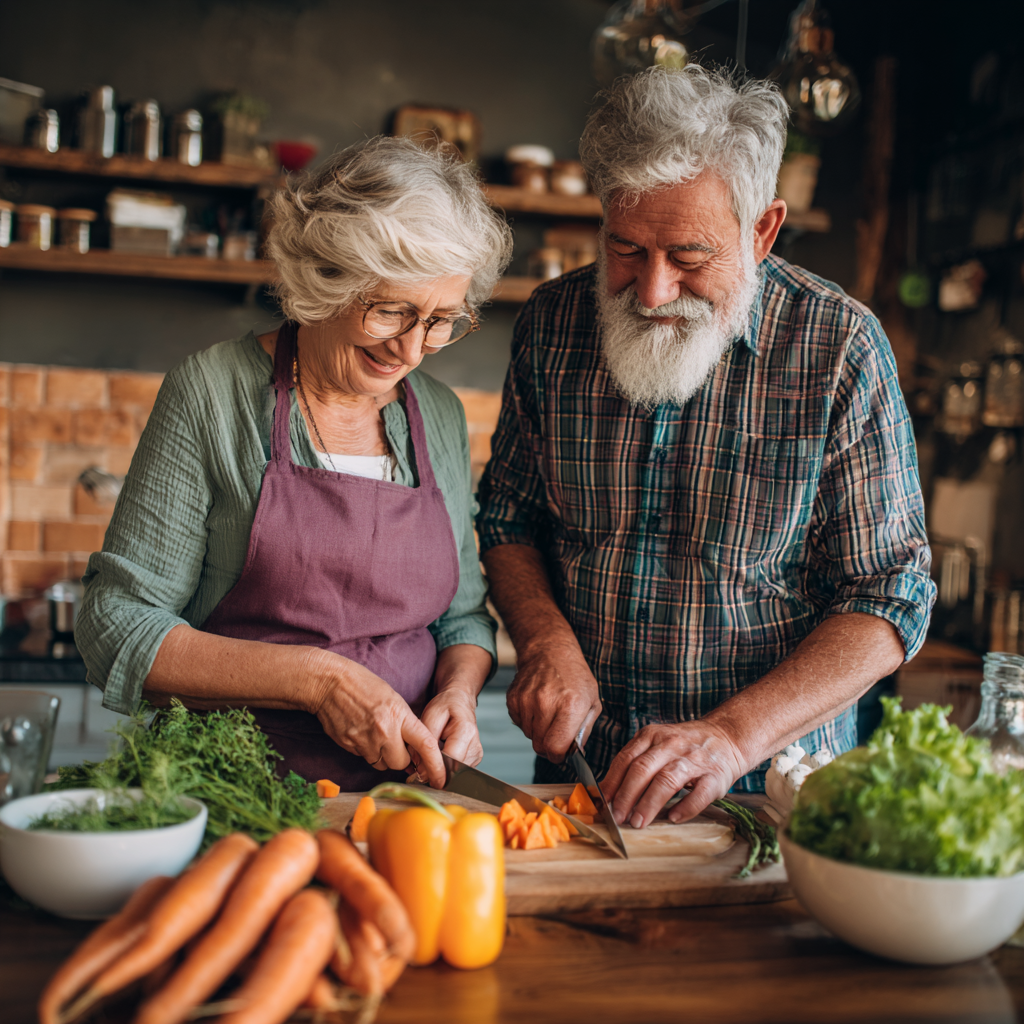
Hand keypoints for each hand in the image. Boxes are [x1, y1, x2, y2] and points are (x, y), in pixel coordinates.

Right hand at [308, 653, 444, 787]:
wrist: (329, 683)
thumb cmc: (363, 685)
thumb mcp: (393, 698)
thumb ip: (406, 723)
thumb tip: (414, 749)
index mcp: (398, 715)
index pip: (425, 745)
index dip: (436, 765)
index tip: (441, 778)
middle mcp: (383, 731)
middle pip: (401, 763)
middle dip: (401, 758)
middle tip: (396, 743)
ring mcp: (364, 740)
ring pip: (382, 764)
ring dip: (383, 756)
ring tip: (375, 734)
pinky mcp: (349, 746)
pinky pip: (365, 758)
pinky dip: (367, 751)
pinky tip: (362, 733)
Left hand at [420, 688, 482, 765]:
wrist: (459, 701)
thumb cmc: (445, 706)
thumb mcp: (430, 716)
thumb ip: (426, 743)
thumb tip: (423, 770)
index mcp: (466, 731)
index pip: (450, 759)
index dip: (433, 767)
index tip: (418, 768)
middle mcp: (475, 745)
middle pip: (452, 770)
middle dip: (434, 769)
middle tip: (420, 762)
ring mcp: (476, 754)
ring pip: (454, 773)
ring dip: (440, 769)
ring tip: (432, 754)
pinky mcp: (474, 760)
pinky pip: (457, 771)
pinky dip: (446, 767)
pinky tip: (441, 755)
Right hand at [506, 645, 600, 761]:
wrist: (550, 651)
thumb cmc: (574, 676)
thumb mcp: (592, 702)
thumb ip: (585, 731)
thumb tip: (574, 753)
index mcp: (570, 706)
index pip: (555, 748)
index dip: (558, 756)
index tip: (561, 753)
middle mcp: (547, 703)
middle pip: (540, 745)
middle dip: (549, 745)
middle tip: (556, 732)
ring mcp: (527, 699)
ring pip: (528, 735)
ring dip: (538, 731)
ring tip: (548, 713)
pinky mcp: (513, 698)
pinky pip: (518, 723)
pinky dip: (527, 721)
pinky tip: (537, 706)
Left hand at [601, 719, 745, 828]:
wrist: (727, 736)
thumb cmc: (684, 746)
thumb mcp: (656, 744)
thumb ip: (634, 763)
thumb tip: (605, 792)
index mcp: (652, 736)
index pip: (626, 759)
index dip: (612, 782)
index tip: (602, 803)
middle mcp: (671, 745)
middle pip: (642, 769)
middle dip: (627, 795)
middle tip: (618, 817)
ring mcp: (694, 759)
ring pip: (667, 780)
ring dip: (650, 803)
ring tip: (638, 822)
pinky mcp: (715, 776)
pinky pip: (699, 793)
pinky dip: (686, 807)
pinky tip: (674, 818)